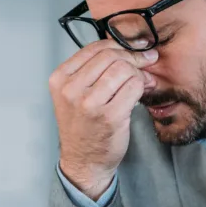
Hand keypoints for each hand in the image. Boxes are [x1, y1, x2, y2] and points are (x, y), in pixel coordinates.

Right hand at [49, 40, 157, 199]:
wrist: (84, 161)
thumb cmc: (83, 127)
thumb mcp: (74, 94)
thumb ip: (94, 70)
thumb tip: (131, 49)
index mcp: (60, 79)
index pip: (94, 48)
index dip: (119, 44)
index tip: (135, 47)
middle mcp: (71, 90)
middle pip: (111, 56)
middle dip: (133, 57)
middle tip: (145, 63)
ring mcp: (89, 104)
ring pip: (124, 69)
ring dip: (138, 73)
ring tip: (141, 81)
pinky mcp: (110, 116)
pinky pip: (134, 87)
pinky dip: (142, 86)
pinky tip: (140, 93)